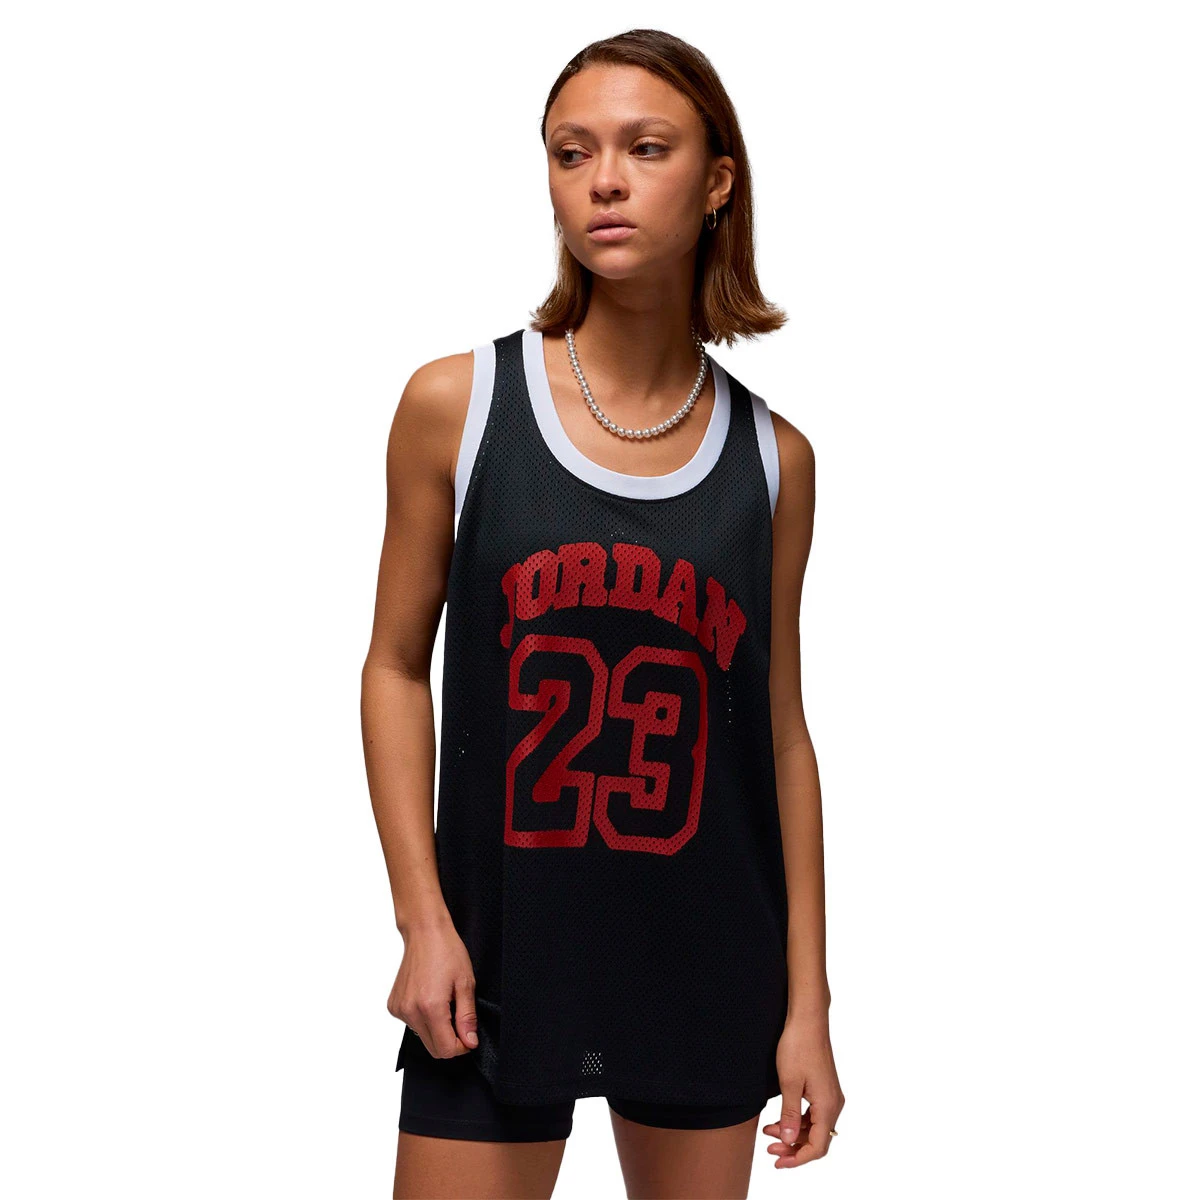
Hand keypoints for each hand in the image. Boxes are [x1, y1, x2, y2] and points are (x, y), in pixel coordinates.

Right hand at [386, 913, 478, 1057]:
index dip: (462, 1046)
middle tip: (459, 1018)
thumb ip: (467, 1017)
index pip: (446, 1049)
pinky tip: (429, 998)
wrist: (424, 932)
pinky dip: (423, 1019)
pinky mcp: (394, 1006)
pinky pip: (412, 1025)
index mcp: (430, 1007)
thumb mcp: (466, 983)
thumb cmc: (447, 951)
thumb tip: (470, 1042)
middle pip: (433, 1048)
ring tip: (443, 1003)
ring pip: (422, 1037)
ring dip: (436, 1029)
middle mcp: (411, 1011)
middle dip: (450, 1040)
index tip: (468, 1034)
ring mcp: (400, 1009)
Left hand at [762, 1011, 844, 1167]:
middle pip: (817, 1139)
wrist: (807, 1020)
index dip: (799, 1158)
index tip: (779, 1161)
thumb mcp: (789, 1083)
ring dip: (794, 1134)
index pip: (818, 1146)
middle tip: (770, 1150)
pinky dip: (798, 1121)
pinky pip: (814, 1114)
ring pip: (815, 1127)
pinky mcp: (824, 1088)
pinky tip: (780, 1120)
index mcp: (828, 1105)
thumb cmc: (798, 1046)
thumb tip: (789, 1141)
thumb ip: (790, 1115)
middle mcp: (834, 1104)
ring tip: (769, 1133)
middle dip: (794, 1148)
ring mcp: (830, 1096)